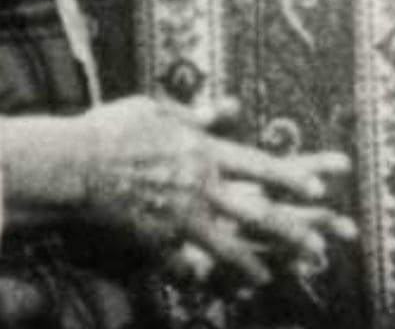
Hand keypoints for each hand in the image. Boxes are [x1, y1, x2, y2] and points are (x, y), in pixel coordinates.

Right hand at [13, 96, 354, 289]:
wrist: (74, 165)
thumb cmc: (112, 129)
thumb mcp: (156, 109)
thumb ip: (195, 113)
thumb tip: (227, 107)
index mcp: (203, 151)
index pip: (259, 165)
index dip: (291, 178)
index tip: (320, 188)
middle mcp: (200, 186)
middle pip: (256, 212)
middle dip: (290, 230)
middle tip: (319, 247)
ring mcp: (179, 216)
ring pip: (226, 245)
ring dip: (252, 263)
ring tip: (274, 278)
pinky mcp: (156, 238)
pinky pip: (184, 262)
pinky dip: (200, 275)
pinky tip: (213, 287)